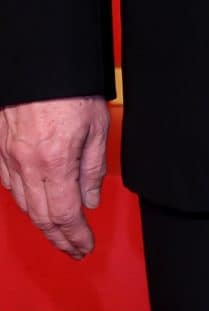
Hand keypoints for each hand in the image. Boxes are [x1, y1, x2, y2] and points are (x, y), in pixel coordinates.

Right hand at [0, 97, 109, 258]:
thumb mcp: (97, 127)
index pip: (64, 215)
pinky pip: (9, 183)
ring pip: (23, 203)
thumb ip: (93, 168)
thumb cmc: (71, 88)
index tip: (85, 246)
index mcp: (55, 162)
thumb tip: (90, 200)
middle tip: (74, 249)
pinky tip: (35, 203)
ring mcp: (10, 156)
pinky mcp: (1, 146)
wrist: (41, 61)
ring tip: (59, 233)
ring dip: (42, 222)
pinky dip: (24, 200)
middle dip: (59, 238)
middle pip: (41, 216)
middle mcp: (27, 164)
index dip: (75, 236)